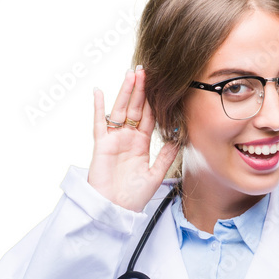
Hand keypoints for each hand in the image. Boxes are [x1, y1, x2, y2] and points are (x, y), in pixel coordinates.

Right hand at [88, 66, 179, 212]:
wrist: (115, 210)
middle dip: (140, 89)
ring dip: (125, 91)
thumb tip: (179, 138)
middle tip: (146, 69)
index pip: (148, 117)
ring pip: (120, 110)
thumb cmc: (133, 197)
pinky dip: (98, 108)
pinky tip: (99, 91)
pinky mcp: (101, 145)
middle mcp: (127, 138)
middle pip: (134, 108)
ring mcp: (113, 140)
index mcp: (140, 144)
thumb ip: (166, 156)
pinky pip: (99, 123)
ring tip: (132, 74)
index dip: (153, 100)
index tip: (160, 83)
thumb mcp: (155, 175)